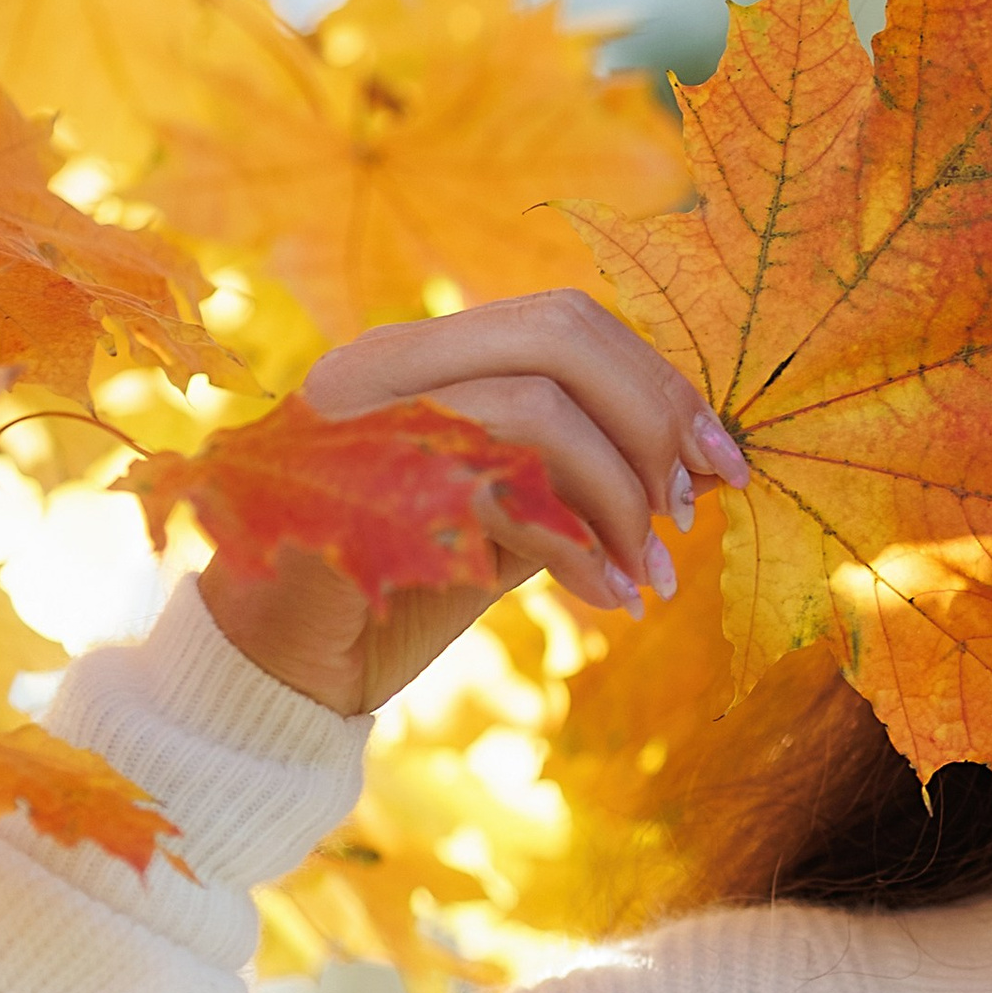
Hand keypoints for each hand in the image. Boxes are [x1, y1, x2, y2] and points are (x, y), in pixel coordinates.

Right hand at [196, 292, 748, 716]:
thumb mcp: (502, 514)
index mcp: (418, 355)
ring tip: (651, 573)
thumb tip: (696, 461)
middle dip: (655, 417)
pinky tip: (609, 599)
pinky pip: (504, 493)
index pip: (563, 319)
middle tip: (697, 504)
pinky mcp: (353, 496)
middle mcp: (383, 366)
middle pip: (561, 334)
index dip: (659, 380)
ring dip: (622, 498)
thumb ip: (572, 472)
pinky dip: (580, 550)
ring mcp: (362, 422)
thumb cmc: (394, 594)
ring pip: (539, 408)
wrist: (272, 673)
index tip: (720, 459)